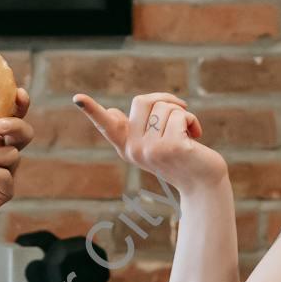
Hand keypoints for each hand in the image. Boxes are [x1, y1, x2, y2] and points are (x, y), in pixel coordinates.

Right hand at [71, 91, 227, 194]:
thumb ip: (134, 127)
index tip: (77, 97)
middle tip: (179, 112)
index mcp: (126, 146)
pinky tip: (195, 137)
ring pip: (164, 107)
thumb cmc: (179, 157)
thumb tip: (110, 112)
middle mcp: (133, 149)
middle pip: (142, 101)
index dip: (91, 109)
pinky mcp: (171, 147)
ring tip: (187, 133)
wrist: (203, 184)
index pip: (106, 125)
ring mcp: (151, 150)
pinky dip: (192, 121)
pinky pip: (180, 114)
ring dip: (182, 113)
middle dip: (165, 101)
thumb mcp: (152, 142)